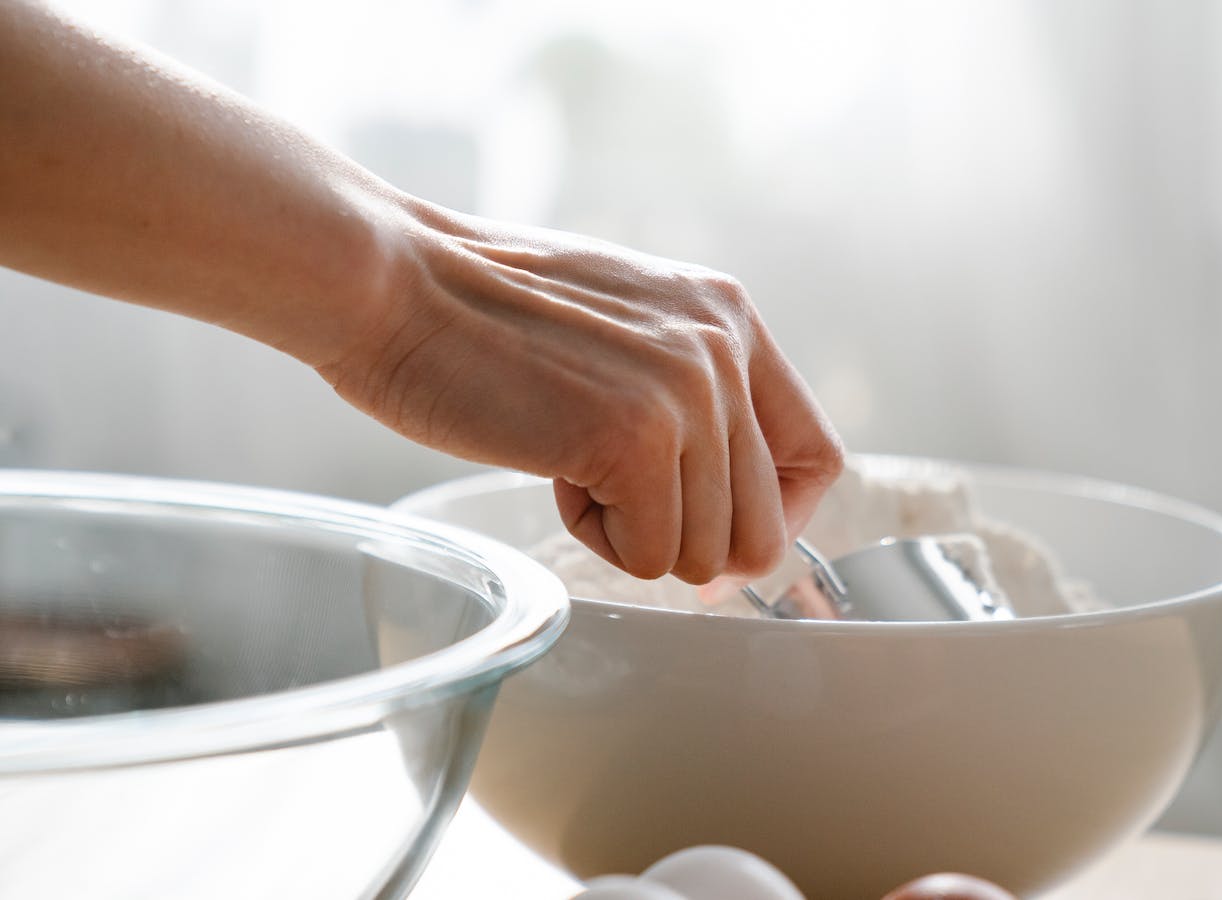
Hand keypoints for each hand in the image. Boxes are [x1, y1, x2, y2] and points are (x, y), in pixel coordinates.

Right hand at [321, 204, 843, 583]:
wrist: (392, 283)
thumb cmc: (481, 314)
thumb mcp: (624, 328)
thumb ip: (689, 394)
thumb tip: (725, 509)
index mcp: (729, 317)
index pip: (817, 455)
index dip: (780, 517)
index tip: (720, 539)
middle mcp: (725, 351)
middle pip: (763, 528)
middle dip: (688, 541)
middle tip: (615, 501)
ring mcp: (687, 395)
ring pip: (706, 554)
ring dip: (632, 533)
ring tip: (568, 459)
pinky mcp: (637, 441)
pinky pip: (650, 558)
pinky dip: (594, 537)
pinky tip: (550, 468)